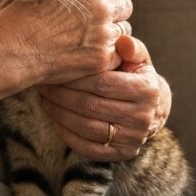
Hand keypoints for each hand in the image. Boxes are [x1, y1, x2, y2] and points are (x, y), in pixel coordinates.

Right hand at [0, 0, 133, 87]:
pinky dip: (107, 56)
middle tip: (95, 22)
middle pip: (125, 6)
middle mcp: (100, 6)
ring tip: (89, 41)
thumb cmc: (15, 18)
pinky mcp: (101, 58)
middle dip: (112, 12)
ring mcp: (103, 33)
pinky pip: (118, 55)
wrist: (9, 52)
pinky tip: (88, 56)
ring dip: (111, 35)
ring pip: (124, 31)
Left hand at [39, 34, 171, 161]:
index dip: (76, 77)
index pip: (103, 83)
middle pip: (92, 106)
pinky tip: (54, 118)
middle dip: (62, 95)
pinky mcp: (121, 154)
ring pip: (87, 127)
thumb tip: (122, 40)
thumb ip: (130, 48)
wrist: (151, 110)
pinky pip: (87, 146)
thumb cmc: (136, 76)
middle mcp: (143, 117)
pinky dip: (66, 133)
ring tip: (45, 99)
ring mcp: (132, 139)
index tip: (57, 69)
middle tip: (43, 84)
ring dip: (60, 113)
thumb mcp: (138, 59)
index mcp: (148, 90)